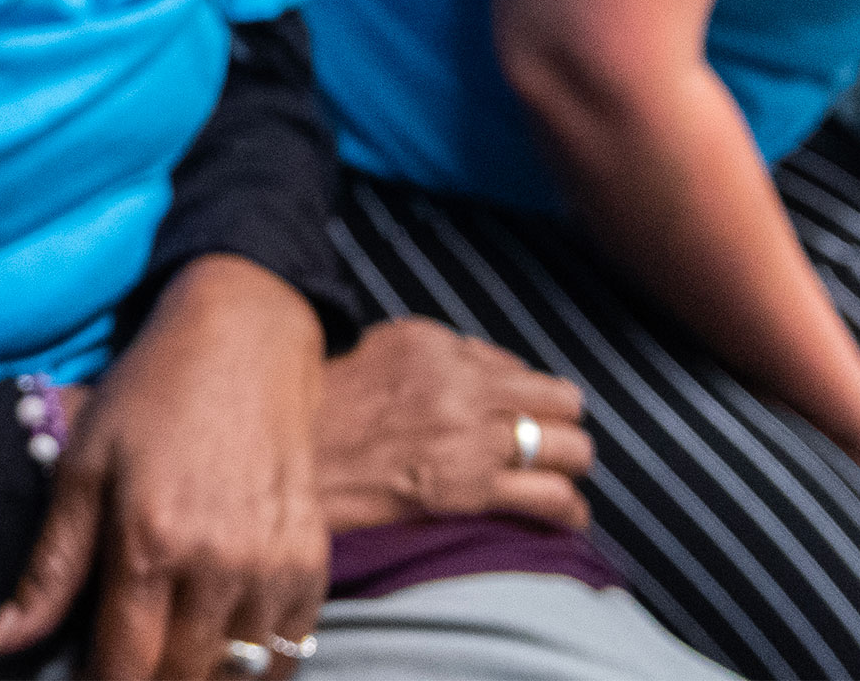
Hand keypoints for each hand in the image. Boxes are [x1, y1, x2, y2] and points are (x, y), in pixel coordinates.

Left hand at [0, 256, 328, 679]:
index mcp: (150, 542)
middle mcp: (218, 564)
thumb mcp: (81, 470)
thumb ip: (49, 570)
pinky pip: (286, 652)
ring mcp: (273, 567)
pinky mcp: (312, 564)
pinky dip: (252, 665)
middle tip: (122, 665)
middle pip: (182, 679)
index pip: (126, 667)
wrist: (244, 343)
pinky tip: (218, 644)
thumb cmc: (148, 399)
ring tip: (166, 655)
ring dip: (199, 677)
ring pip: (236, 675)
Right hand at [315, 319, 595, 533]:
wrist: (288, 467)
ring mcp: (468, 437)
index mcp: (433, 345)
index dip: (519, 397)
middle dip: (560, 426)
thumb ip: (433, 357)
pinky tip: (563, 515)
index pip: (514, 367)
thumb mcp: (373, 356)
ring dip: (569, 465)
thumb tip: (492, 372)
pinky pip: (552, 497)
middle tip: (549, 445)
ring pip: (571, 447)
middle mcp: (460, 385)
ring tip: (559, 478)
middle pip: (560, 402)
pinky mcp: (470, 488)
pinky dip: (567, 509)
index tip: (513, 417)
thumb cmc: (319, 415)